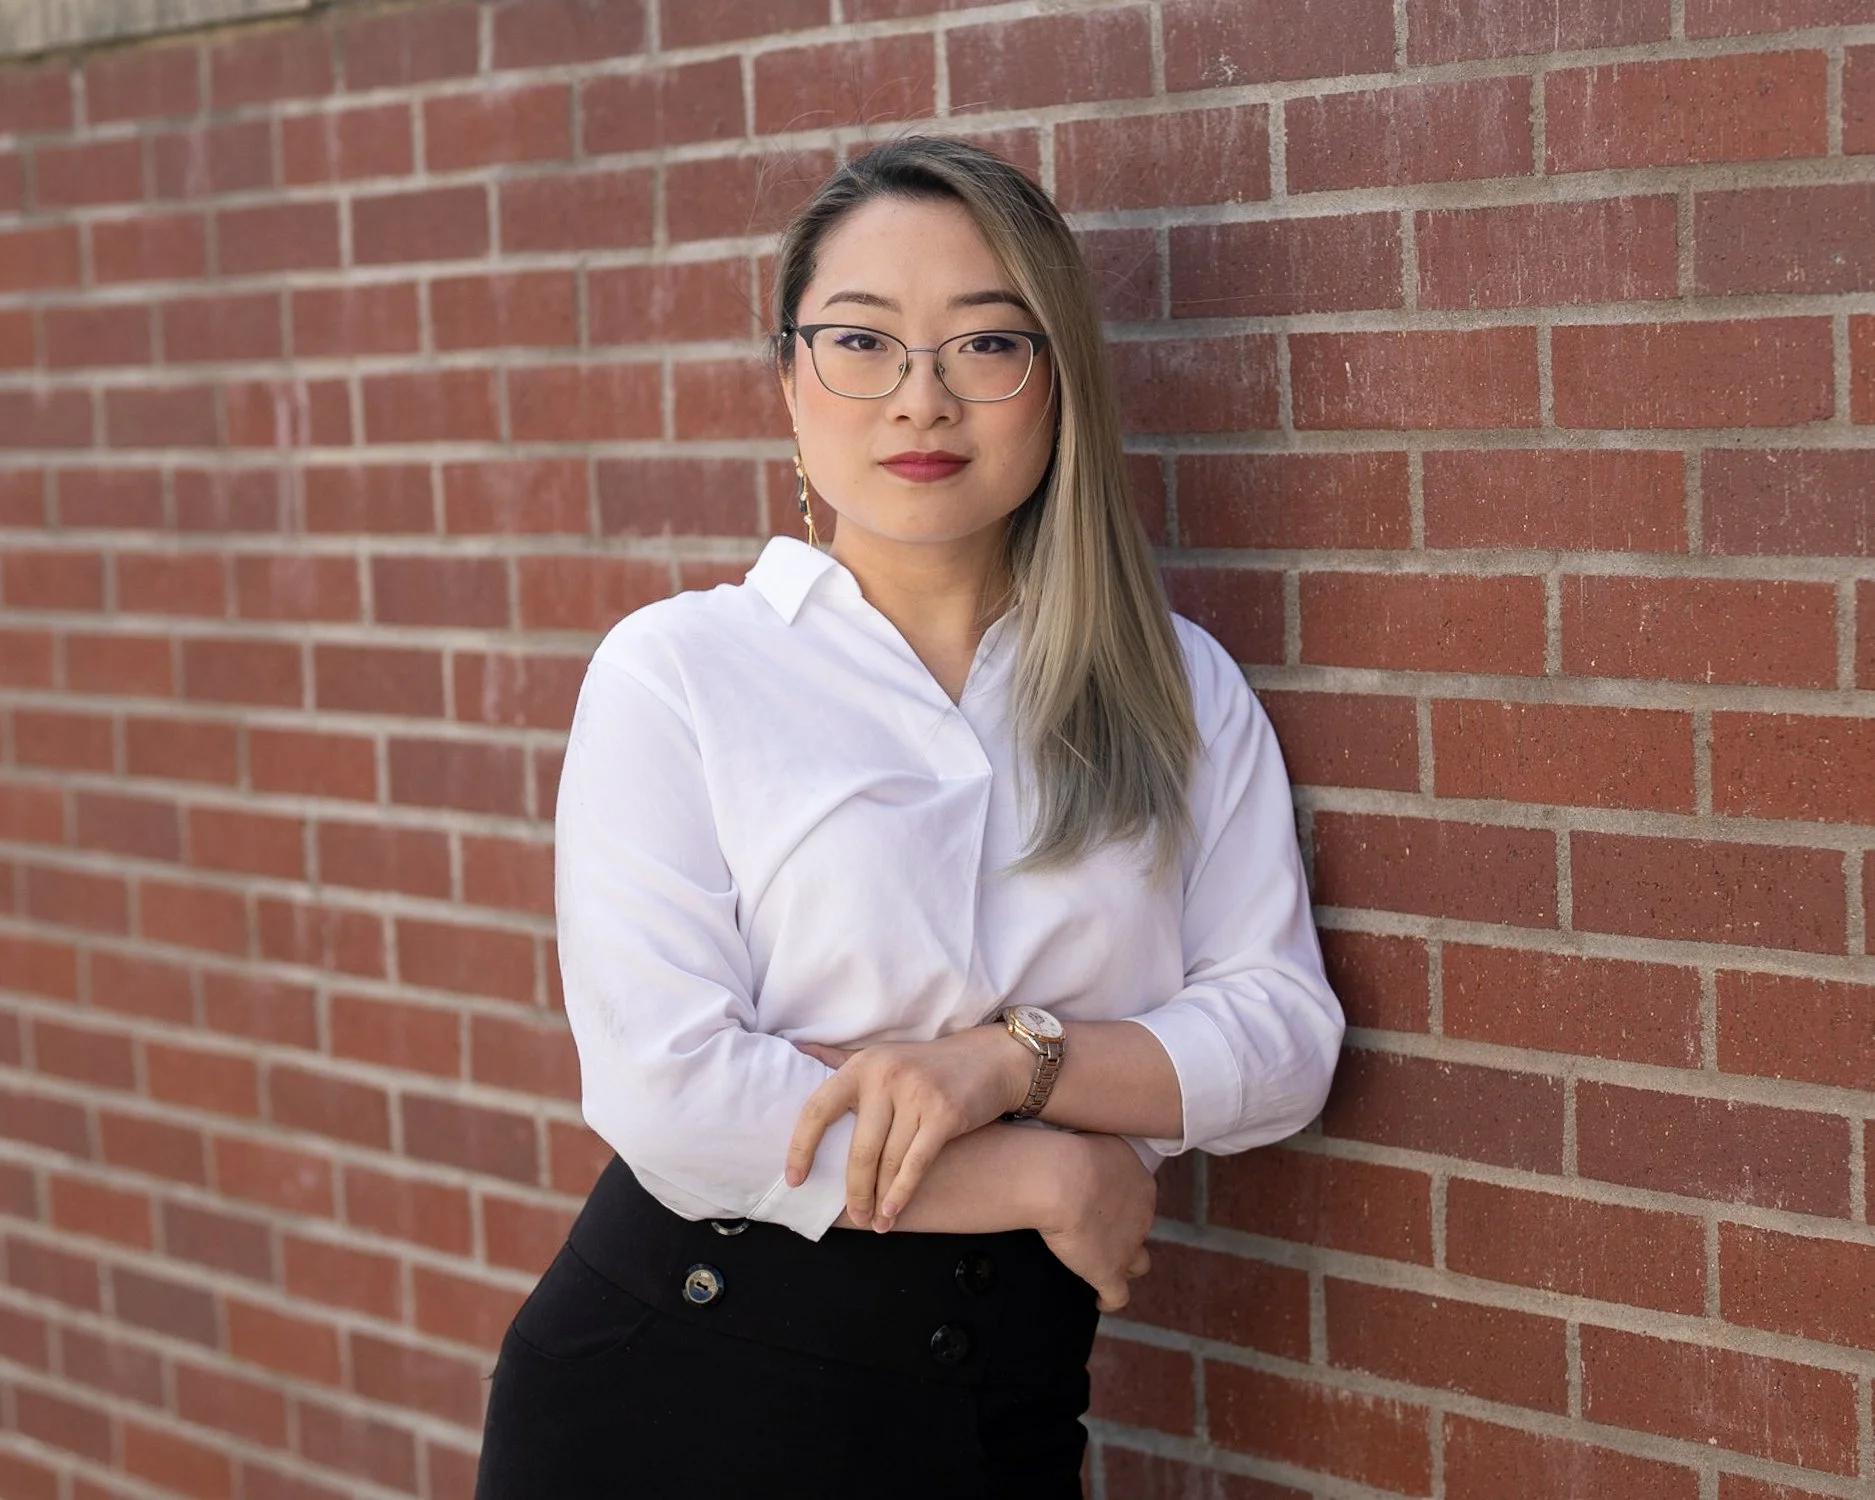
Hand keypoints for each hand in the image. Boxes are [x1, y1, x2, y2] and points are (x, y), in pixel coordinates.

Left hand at [785, 1027, 1030, 1230]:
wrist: (990, 1059)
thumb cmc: (929, 1065)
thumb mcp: (884, 1056)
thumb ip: (840, 1058)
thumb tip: (800, 1051)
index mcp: (862, 1065)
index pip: (818, 1110)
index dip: (801, 1148)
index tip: (796, 1180)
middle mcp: (885, 1076)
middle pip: (860, 1148)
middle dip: (855, 1190)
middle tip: (854, 1216)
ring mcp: (917, 1094)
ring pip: (889, 1160)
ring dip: (880, 1198)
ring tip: (876, 1222)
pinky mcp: (944, 1114)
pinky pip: (916, 1163)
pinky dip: (903, 1191)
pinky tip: (893, 1210)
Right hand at [1037, 1133, 1156, 1312]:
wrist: (1063, 1179)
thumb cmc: (1071, 1152)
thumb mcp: (1095, 1139)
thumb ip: (1101, 1153)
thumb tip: (1089, 1156)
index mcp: (1140, 1182)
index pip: (1137, 1197)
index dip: (1120, 1202)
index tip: (1102, 1202)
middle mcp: (1143, 1215)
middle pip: (1139, 1227)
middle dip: (1124, 1230)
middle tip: (1098, 1229)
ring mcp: (1129, 1246)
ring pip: (1138, 1262)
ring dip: (1125, 1263)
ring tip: (1106, 1265)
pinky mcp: (1109, 1271)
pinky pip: (1117, 1296)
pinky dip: (1109, 1300)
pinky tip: (1100, 1302)